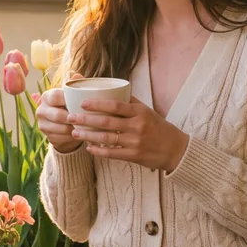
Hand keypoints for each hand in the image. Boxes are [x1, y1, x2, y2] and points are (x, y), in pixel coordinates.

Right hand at [37, 87, 83, 153]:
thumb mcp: (72, 96)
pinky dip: (72, 136)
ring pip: (61, 128)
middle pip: (57, 115)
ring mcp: (42, 124)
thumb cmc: (70, 106)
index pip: (55, 96)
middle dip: (72, 117)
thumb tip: (78, 75)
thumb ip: (75, 86)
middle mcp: (41, 110)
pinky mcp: (47, 136)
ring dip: (74, 128)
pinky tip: (79, 134)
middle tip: (85, 118)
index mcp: (47, 96)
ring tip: (85, 126)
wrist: (64, 126)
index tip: (81, 103)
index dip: (68, 100)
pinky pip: (62, 138)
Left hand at [68, 96, 189, 172]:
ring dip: (88, 136)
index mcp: (140, 112)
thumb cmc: (158, 127)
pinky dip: (99, 151)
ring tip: (75, 132)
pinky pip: (112, 153)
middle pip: (107, 122)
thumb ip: (131, 102)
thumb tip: (112, 90)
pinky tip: (89, 148)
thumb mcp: (147, 111)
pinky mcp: (134, 156)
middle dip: (86, 120)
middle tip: (71, 117)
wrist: (175, 149)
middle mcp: (137, 126)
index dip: (98, 104)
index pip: (116, 106)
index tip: (83, 103)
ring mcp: (135, 142)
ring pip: (107, 138)